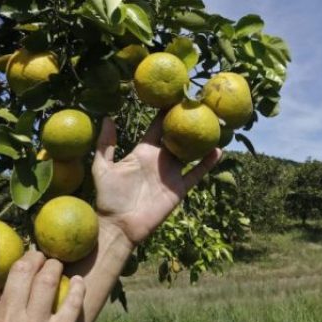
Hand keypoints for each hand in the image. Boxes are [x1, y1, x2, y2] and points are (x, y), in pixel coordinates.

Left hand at [92, 114, 221, 243]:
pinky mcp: (179, 188)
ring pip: (190, 152)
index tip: (174, 95)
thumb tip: (107, 117)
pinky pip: (196, 173)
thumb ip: (105, 144)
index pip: (157, 127)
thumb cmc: (108, 197)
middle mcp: (159, 159)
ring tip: (215, 122)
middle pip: (177, 135)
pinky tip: (219, 150)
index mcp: (142, 151)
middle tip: (199, 102)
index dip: (165, 112)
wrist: (119, 226)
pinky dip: (207, 163)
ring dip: (201, 139)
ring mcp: (171, 174)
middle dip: (186, 120)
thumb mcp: (103, 167)